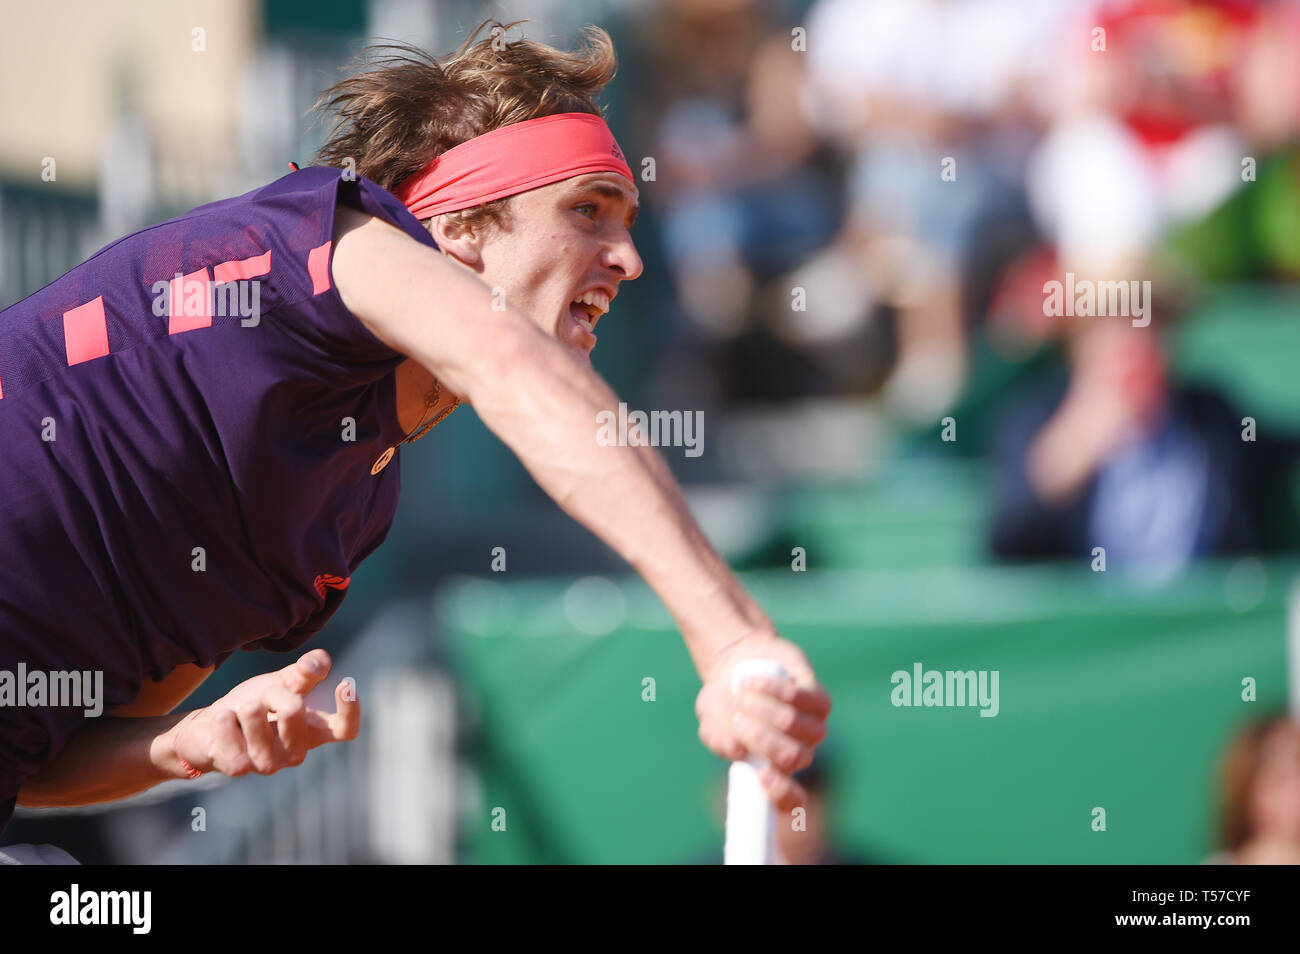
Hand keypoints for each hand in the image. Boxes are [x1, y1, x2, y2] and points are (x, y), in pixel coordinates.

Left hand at [169, 649, 358, 777]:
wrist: (210, 730)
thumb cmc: (255, 707)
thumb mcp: (282, 683)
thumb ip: (305, 671)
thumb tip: (317, 663)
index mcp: (313, 732)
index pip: (344, 729)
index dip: (350, 710)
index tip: (345, 684)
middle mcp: (295, 753)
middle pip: (294, 710)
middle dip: (272, 692)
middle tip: (262, 696)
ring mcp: (267, 764)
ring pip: (255, 713)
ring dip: (244, 704)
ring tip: (241, 714)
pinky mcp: (237, 767)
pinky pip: (227, 723)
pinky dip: (223, 716)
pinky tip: (225, 724)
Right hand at [695, 635, 830, 811]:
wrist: (737, 663)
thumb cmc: (724, 701)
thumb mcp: (709, 719)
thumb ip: (715, 737)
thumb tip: (736, 750)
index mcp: (773, 771)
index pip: (790, 800)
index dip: (781, 793)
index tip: (761, 776)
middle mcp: (797, 753)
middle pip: (791, 756)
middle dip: (760, 737)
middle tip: (736, 717)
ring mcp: (813, 727)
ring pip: (795, 725)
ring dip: (763, 708)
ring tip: (738, 695)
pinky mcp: (819, 699)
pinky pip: (801, 697)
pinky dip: (773, 689)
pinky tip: (751, 682)